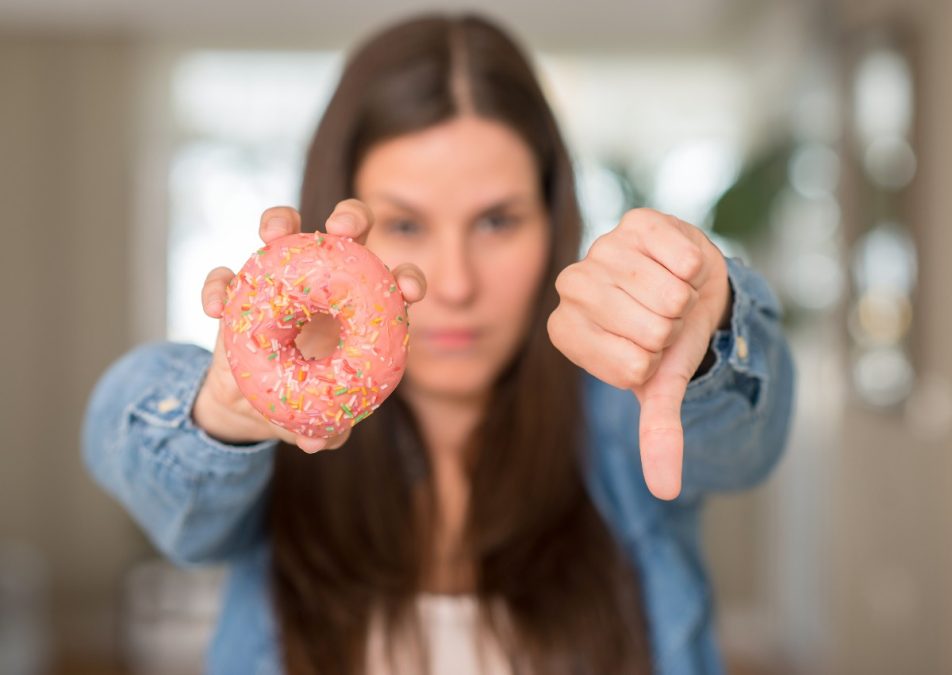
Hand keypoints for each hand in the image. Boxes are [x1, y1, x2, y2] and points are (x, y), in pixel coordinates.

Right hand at [193, 200, 426, 452]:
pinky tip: (216, 307)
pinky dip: (220, 285)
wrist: (251, 403)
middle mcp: (325, 280)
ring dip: (280, 222)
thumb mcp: (319, 418)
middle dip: (350, 218)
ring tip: (273, 234)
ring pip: (284, 231)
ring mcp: (280, 278)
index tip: (408, 288)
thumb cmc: (303, 400)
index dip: (406, 279)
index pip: (392, 284)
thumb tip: (323, 441)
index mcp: (361, 308)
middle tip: (344, 228)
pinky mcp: (239, 289)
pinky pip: (227, 277)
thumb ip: (328, 426)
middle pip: (346, 233)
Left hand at [547, 208, 730, 499]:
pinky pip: (676, 252)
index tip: (648, 352)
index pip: (626, 362)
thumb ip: (658, 434)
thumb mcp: (660, 388)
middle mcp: (571, 287)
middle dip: (667, 330)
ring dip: (682, 298)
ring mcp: (601, 250)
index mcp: (566, 331)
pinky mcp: (634, 223)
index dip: (651, 361)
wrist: (692, 290)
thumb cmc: (666, 342)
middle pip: (645, 326)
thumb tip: (666, 490)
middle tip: (663, 321)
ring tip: (672, 295)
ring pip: (661, 290)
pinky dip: (692, 266)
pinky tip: (681, 267)